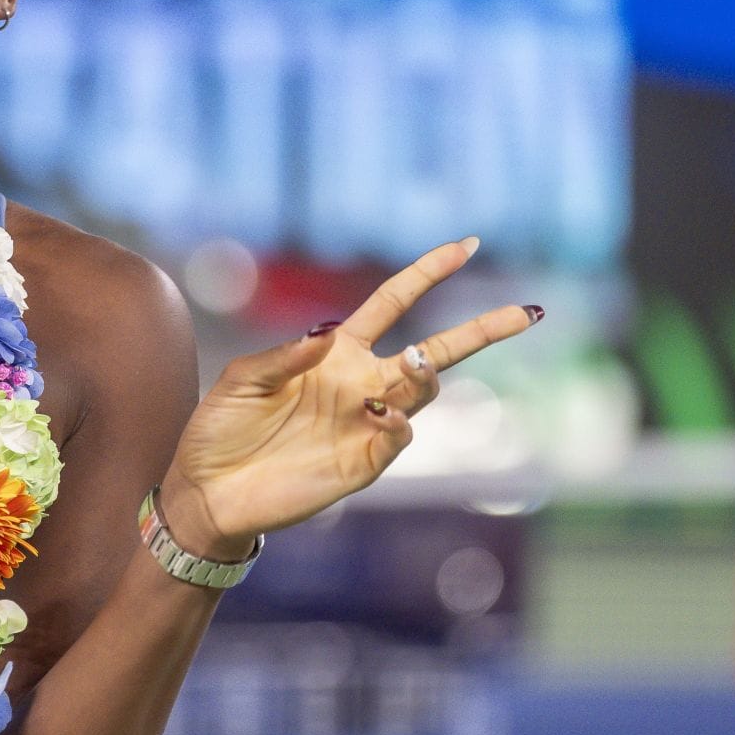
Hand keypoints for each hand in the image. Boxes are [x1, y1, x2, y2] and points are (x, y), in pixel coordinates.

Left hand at [161, 236, 540, 557]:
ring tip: (414, 358)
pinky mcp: (363, 463)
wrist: (209, 489)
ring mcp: (367, 423)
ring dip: (425, 373)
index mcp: (336, 352)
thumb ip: (283, 356)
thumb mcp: (243, 380)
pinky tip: (383, 411)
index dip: (426, 274)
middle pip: (434, 351)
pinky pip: (397, 437)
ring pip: (421, 391)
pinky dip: (399, 422)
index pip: (393, 303)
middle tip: (524, 312)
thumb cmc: (222, 427)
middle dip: (480, 331)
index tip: (466, 246)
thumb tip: (326, 334)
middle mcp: (361, 383)